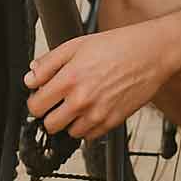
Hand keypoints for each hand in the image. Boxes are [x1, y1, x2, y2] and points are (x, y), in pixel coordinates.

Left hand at [24, 24, 174, 140]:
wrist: (150, 54)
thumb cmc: (117, 46)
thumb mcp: (76, 45)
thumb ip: (48, 63)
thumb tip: (30, 78)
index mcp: (69, 79)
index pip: (35, 106)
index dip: (36, 100)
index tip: (42, 96)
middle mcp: (81, 100)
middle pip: (49, 125)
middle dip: (50, 114)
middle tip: (59, 102)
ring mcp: (97, 114)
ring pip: (70, 133)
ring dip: (70, 122)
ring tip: (80, 103)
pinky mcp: (112, 122)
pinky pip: (90, 136)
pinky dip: (88, 126)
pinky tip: (94, 108)